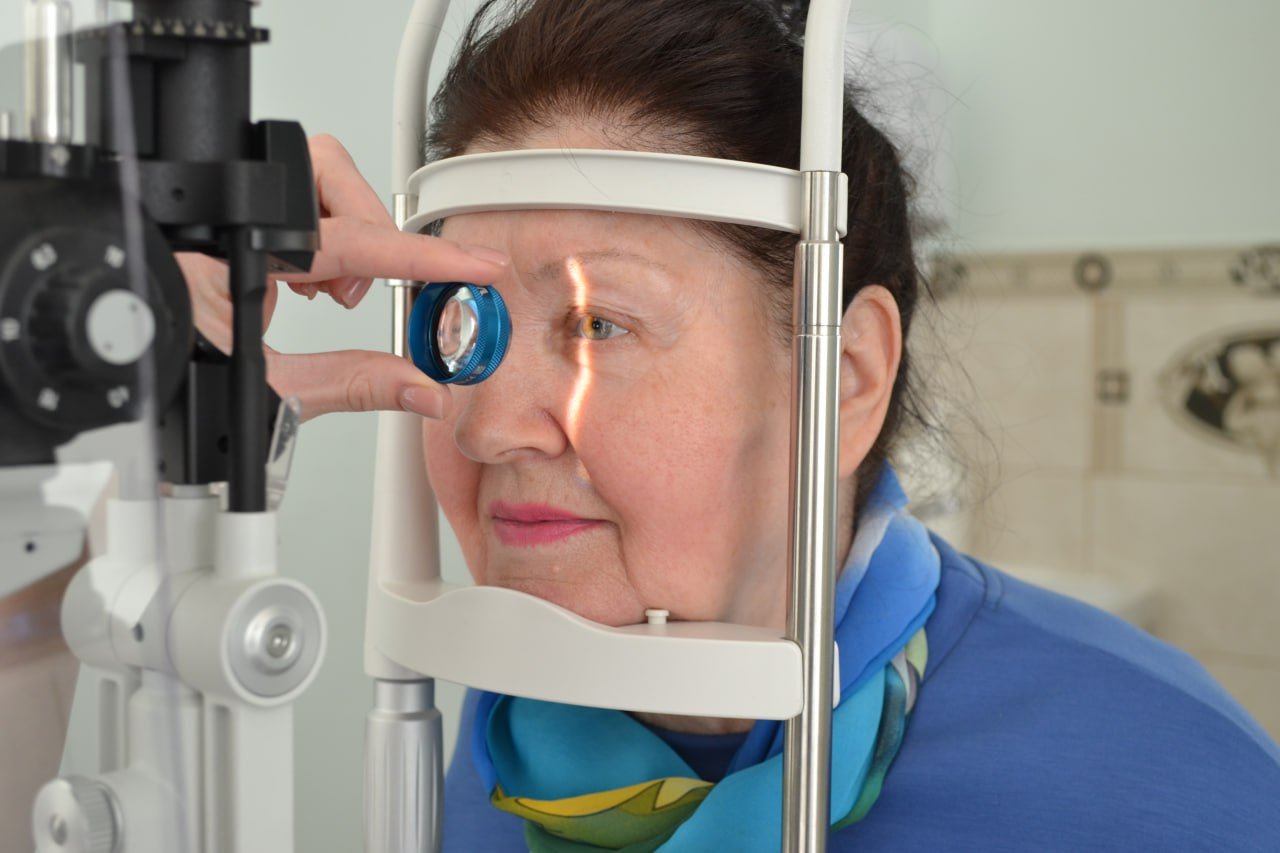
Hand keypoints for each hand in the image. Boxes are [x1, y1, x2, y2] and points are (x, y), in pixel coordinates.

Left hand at [180, 134, 507, 420]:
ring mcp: (224, 230)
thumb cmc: (175, 394)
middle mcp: (218, 230)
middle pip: (324, 174)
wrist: (134, 402)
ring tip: (334, 294)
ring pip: (315, 183)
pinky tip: (313, 288)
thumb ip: (354, 386)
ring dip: (346, 235)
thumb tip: (423, 389)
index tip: (468, 263)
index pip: (343, 240)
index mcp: (218, 257)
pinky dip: (323, 245)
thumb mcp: (272, 398)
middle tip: (360, 291)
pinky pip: (297, 212)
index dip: (416, 255)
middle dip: (367, 226)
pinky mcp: (232, 241)